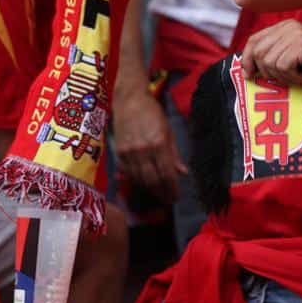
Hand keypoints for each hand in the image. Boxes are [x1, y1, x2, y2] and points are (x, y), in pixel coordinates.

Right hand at [113, 86, 185, 201]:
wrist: (128, 102)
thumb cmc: (152, 113)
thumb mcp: (168, 130)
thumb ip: (174, 153)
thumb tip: (183, 173)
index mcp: (158, 144)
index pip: (166, 173)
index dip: (172, 188)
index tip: (176, 196)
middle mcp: (142, 151)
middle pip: (152, 179)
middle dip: (161, 192)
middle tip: (169, 200)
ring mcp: (128, 153)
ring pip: (138, 179)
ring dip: (149, 189)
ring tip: (158, 194)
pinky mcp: (118, 153)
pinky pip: (127, 173)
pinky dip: (136, 180)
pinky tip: (144, 184)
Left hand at [239, 20, 301, 85]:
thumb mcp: (290, 54)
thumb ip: (271, 54)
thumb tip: (247, 69)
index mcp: (284, 26)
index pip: (254, 40)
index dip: (247, 59)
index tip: (250, 74)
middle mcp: (290, 26)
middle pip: (259, 53)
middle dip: (268, 71)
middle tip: (284, 77)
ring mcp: (297, 34)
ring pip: (270, 62)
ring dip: (283, 76)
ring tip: (297, 76)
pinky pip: (283, 66)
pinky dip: (292, 76)